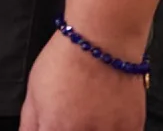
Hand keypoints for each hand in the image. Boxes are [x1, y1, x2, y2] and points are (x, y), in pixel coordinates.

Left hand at [18, 30, 144, 130]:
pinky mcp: (132, 128)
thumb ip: (30, 124)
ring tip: (89, 116)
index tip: (53, 127)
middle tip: (72, 119)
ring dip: (92, 129)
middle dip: (69, 129)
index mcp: (54, 129)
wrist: (102, 40)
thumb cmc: (66, 60)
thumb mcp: (34, 91)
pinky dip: (113, 130)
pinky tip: (106, 120)